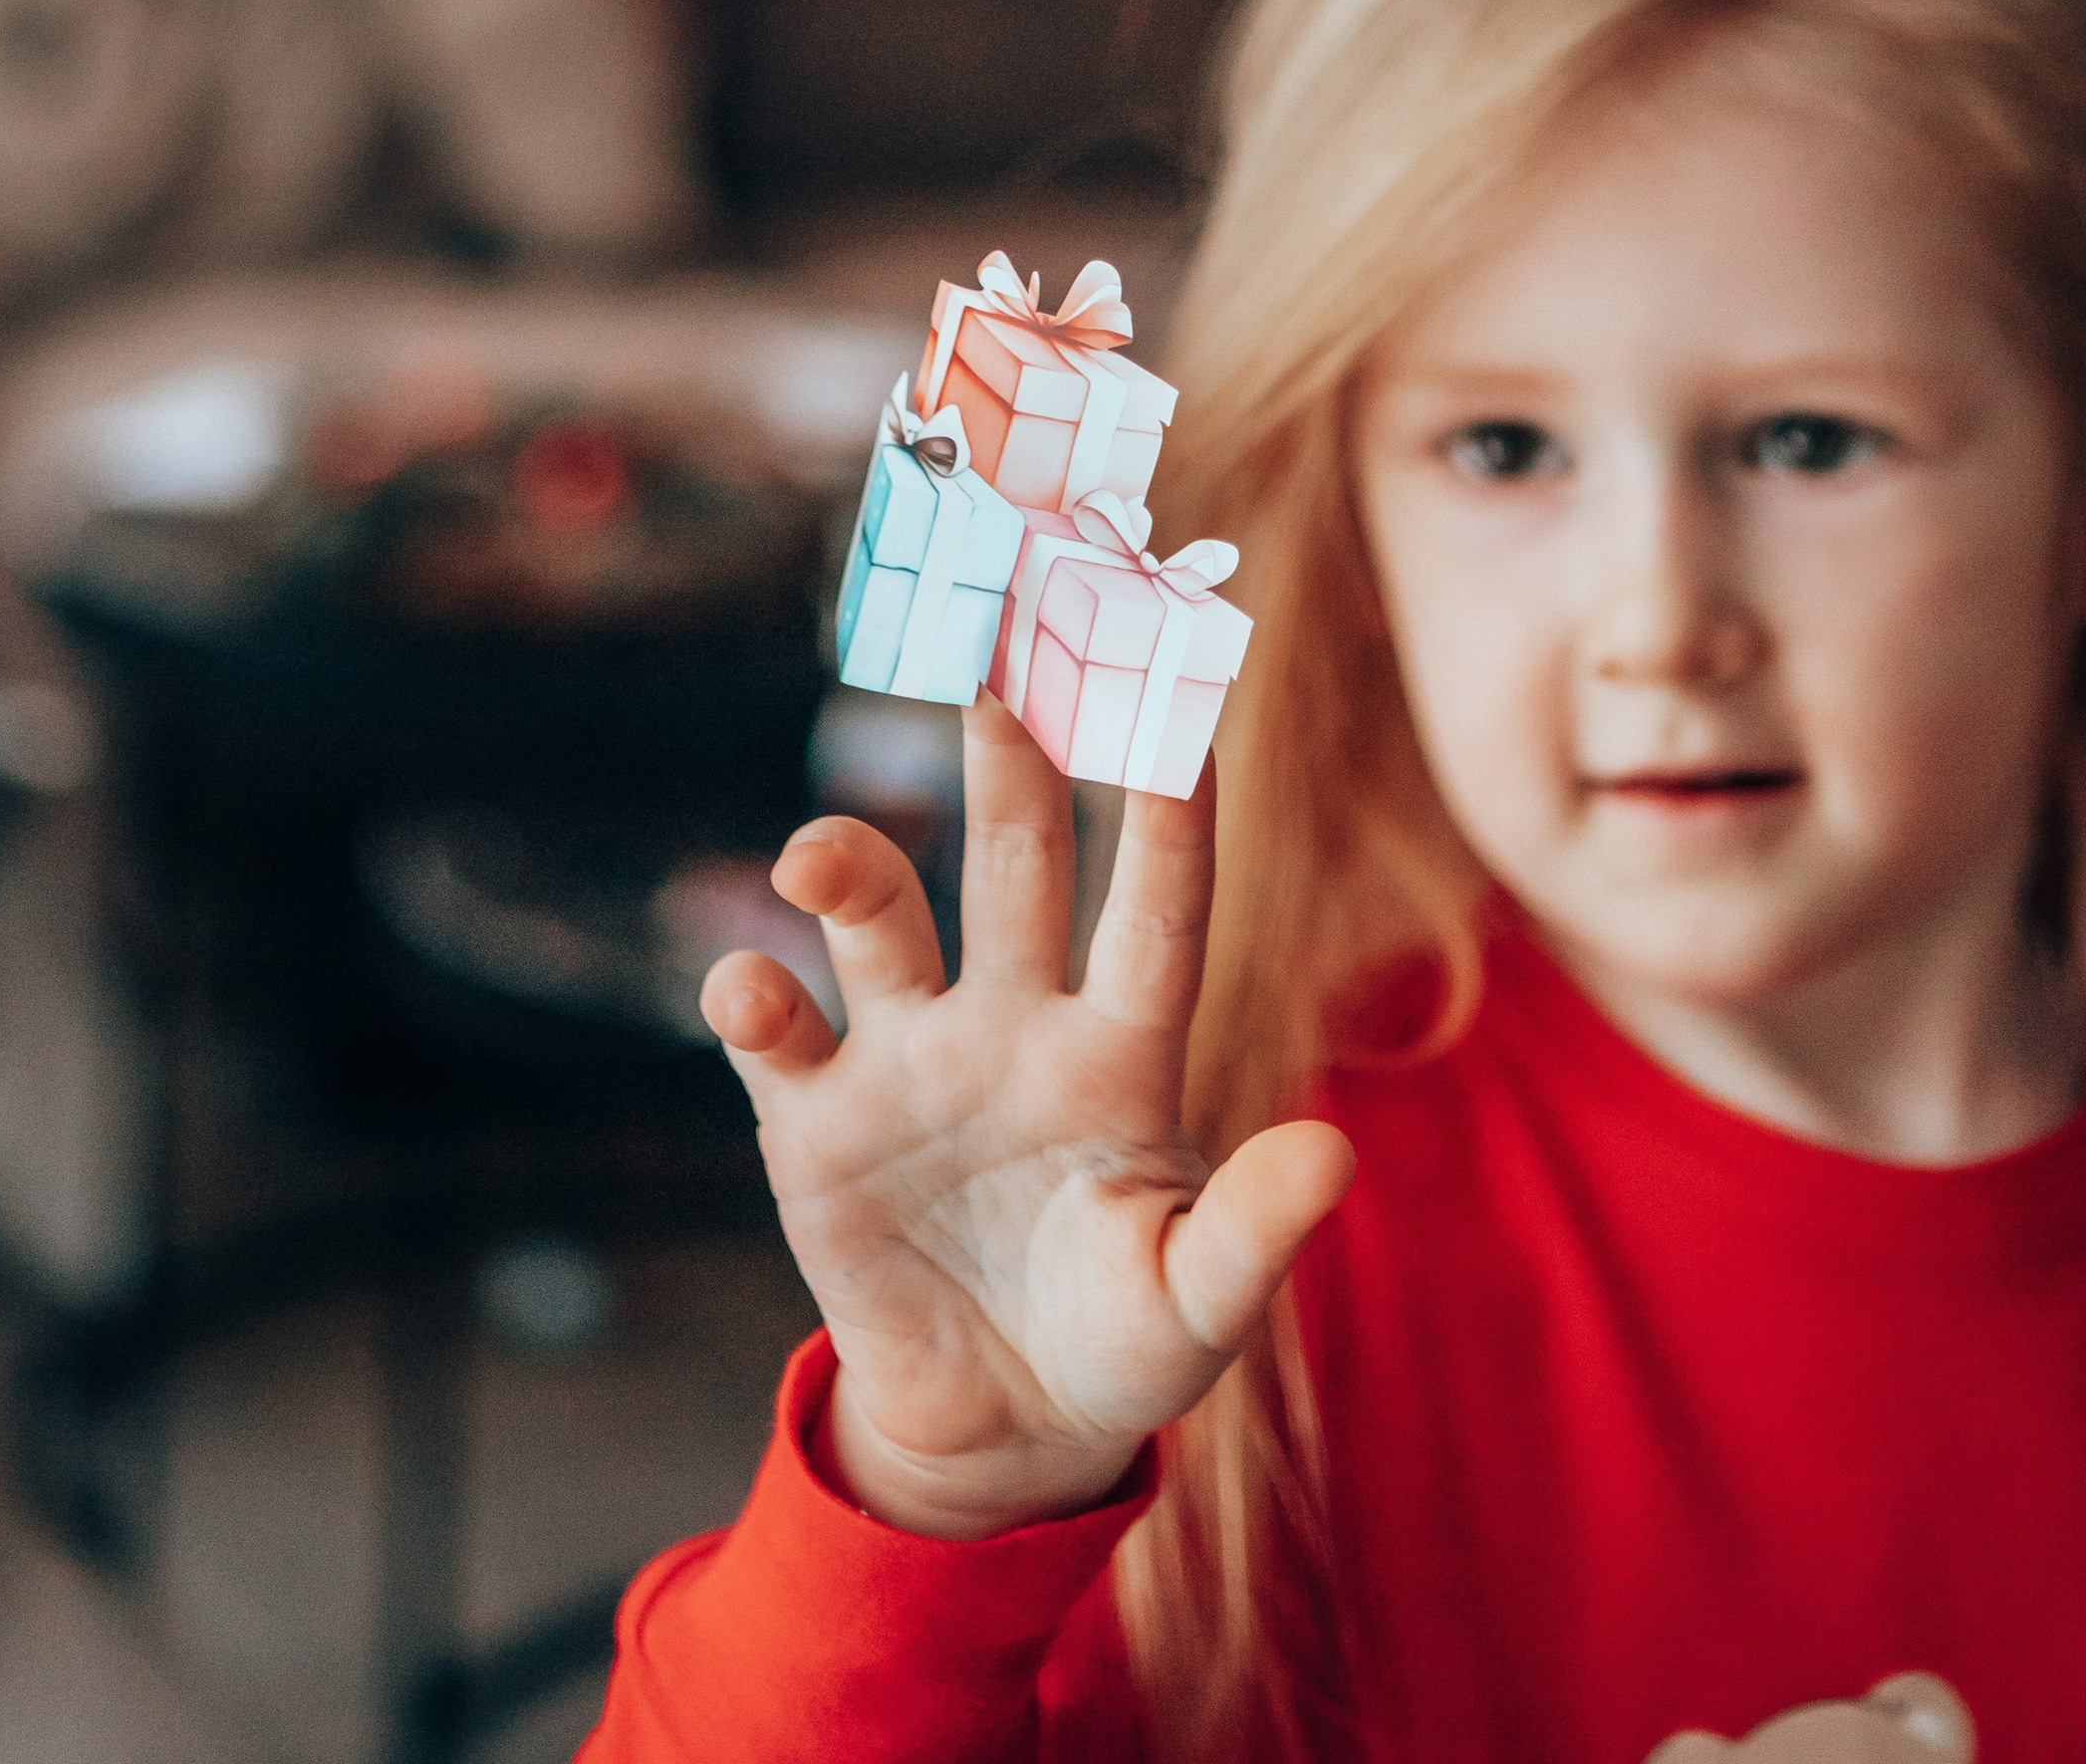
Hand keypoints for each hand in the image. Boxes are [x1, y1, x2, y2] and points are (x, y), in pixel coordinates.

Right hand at [700, 696, 1354, 1540]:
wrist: (1003, 1430)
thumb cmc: (1126, 1343)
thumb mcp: (1198, 1303)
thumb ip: (1253, 1233)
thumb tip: (1335, 1154)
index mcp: (1123, 1051)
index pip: (1157, 909)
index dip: (1170, 817)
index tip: (1179, 707)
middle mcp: (1017, 1022)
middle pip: (1016, 859)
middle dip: (1008, 756)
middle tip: (992, 654)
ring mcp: (912, 1060)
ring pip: (880, 916)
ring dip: (848, 865)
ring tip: (816, 857)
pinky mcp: (818, 1122)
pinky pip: (779, 1033)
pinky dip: (752, 999)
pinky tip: (750, 992)